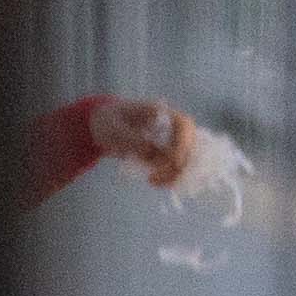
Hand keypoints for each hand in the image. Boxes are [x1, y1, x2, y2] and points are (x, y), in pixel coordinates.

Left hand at [81, 96, 195, 190]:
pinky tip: (159, 183)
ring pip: (187, 157)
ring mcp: (172, 139)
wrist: (105, 122)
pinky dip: (172, 176)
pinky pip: (178, 165)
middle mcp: (173, 125)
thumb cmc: (109, 121)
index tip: (172, 161)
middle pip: (191, 143)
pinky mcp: (168, 152)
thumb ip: (133, 139)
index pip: (184, 126)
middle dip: (178, 164)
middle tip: (154, 177)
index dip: (182, 144)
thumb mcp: (115, 129)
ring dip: (176, 174)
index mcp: (163, 112)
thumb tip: (152, 153)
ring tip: (153, 182)